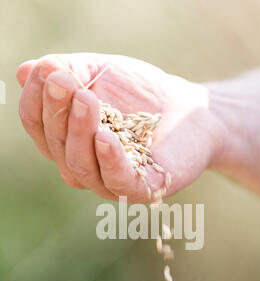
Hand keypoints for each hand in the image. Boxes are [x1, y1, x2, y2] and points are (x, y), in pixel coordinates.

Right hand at [17, 53, 225, 201]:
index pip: (39, 125)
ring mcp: (110, 181)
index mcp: (67, 140)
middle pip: (56, 146)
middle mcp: (83, 164)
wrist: (191, 109)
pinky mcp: (142, 188)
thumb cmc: (141, 92)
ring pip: (81, 165)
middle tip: (64, 81)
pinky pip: (118, 180)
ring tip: (86, 99)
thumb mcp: (101, 72)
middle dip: (57, 112)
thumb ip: (67, 71)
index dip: (36, 100)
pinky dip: (109, 160)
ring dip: (79, 132)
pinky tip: (106, 137)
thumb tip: (27, 71)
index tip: (46, 71)